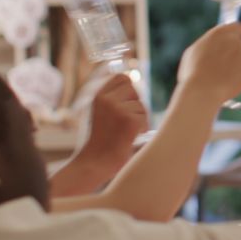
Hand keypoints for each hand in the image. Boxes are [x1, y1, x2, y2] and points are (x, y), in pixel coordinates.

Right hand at [63, 74, 147, 189]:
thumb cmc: (102, 139)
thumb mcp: (102, 112)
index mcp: (99, 96)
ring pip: (141, 105)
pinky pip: (145, 118)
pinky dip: (142, 128)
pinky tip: (129, 138)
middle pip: (135, 89)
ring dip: (139, 119)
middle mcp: (107, 99)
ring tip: (124, 132)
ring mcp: (117, 109)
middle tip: (126, 120)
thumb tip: (133, 80)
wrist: (95, 162)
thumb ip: (114, 98)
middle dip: (135, 104)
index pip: (122, 78)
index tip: (128, 102)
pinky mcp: (129, 120)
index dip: (129, 89)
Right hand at [176, 23, 240, 105]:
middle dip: (234, 53)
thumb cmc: (193, 74)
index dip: (237, 32)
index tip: (239, 36)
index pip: (236, 26)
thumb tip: (216, 43)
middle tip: (223, 67)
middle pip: (240, 43)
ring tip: (222, 78)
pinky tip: (229, 84)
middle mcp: (235, 40)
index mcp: (220, 33)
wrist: (203, 91)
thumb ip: (210, 44)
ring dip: (237, 66)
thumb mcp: (195, 53)